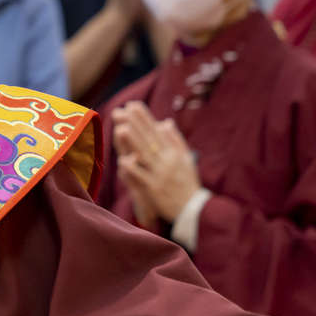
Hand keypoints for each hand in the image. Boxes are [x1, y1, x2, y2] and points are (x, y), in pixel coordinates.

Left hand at [113, 103, 202, 220]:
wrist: (194, 210)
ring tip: (121, 128)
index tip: (134, 105)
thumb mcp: (186, 159)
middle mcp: (168, 161)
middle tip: (123, 109)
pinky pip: (143, 177)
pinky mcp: (155, 189)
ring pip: (146, 155)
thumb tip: (165, 122)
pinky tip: (123, 159)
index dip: (145, 118)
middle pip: (149, 139)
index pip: (157, 131)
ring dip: (133, 142)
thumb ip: (175, 140)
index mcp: (175, 153)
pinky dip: (134, 169)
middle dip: (136, 124)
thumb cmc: (187, 183)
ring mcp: (161, 175)